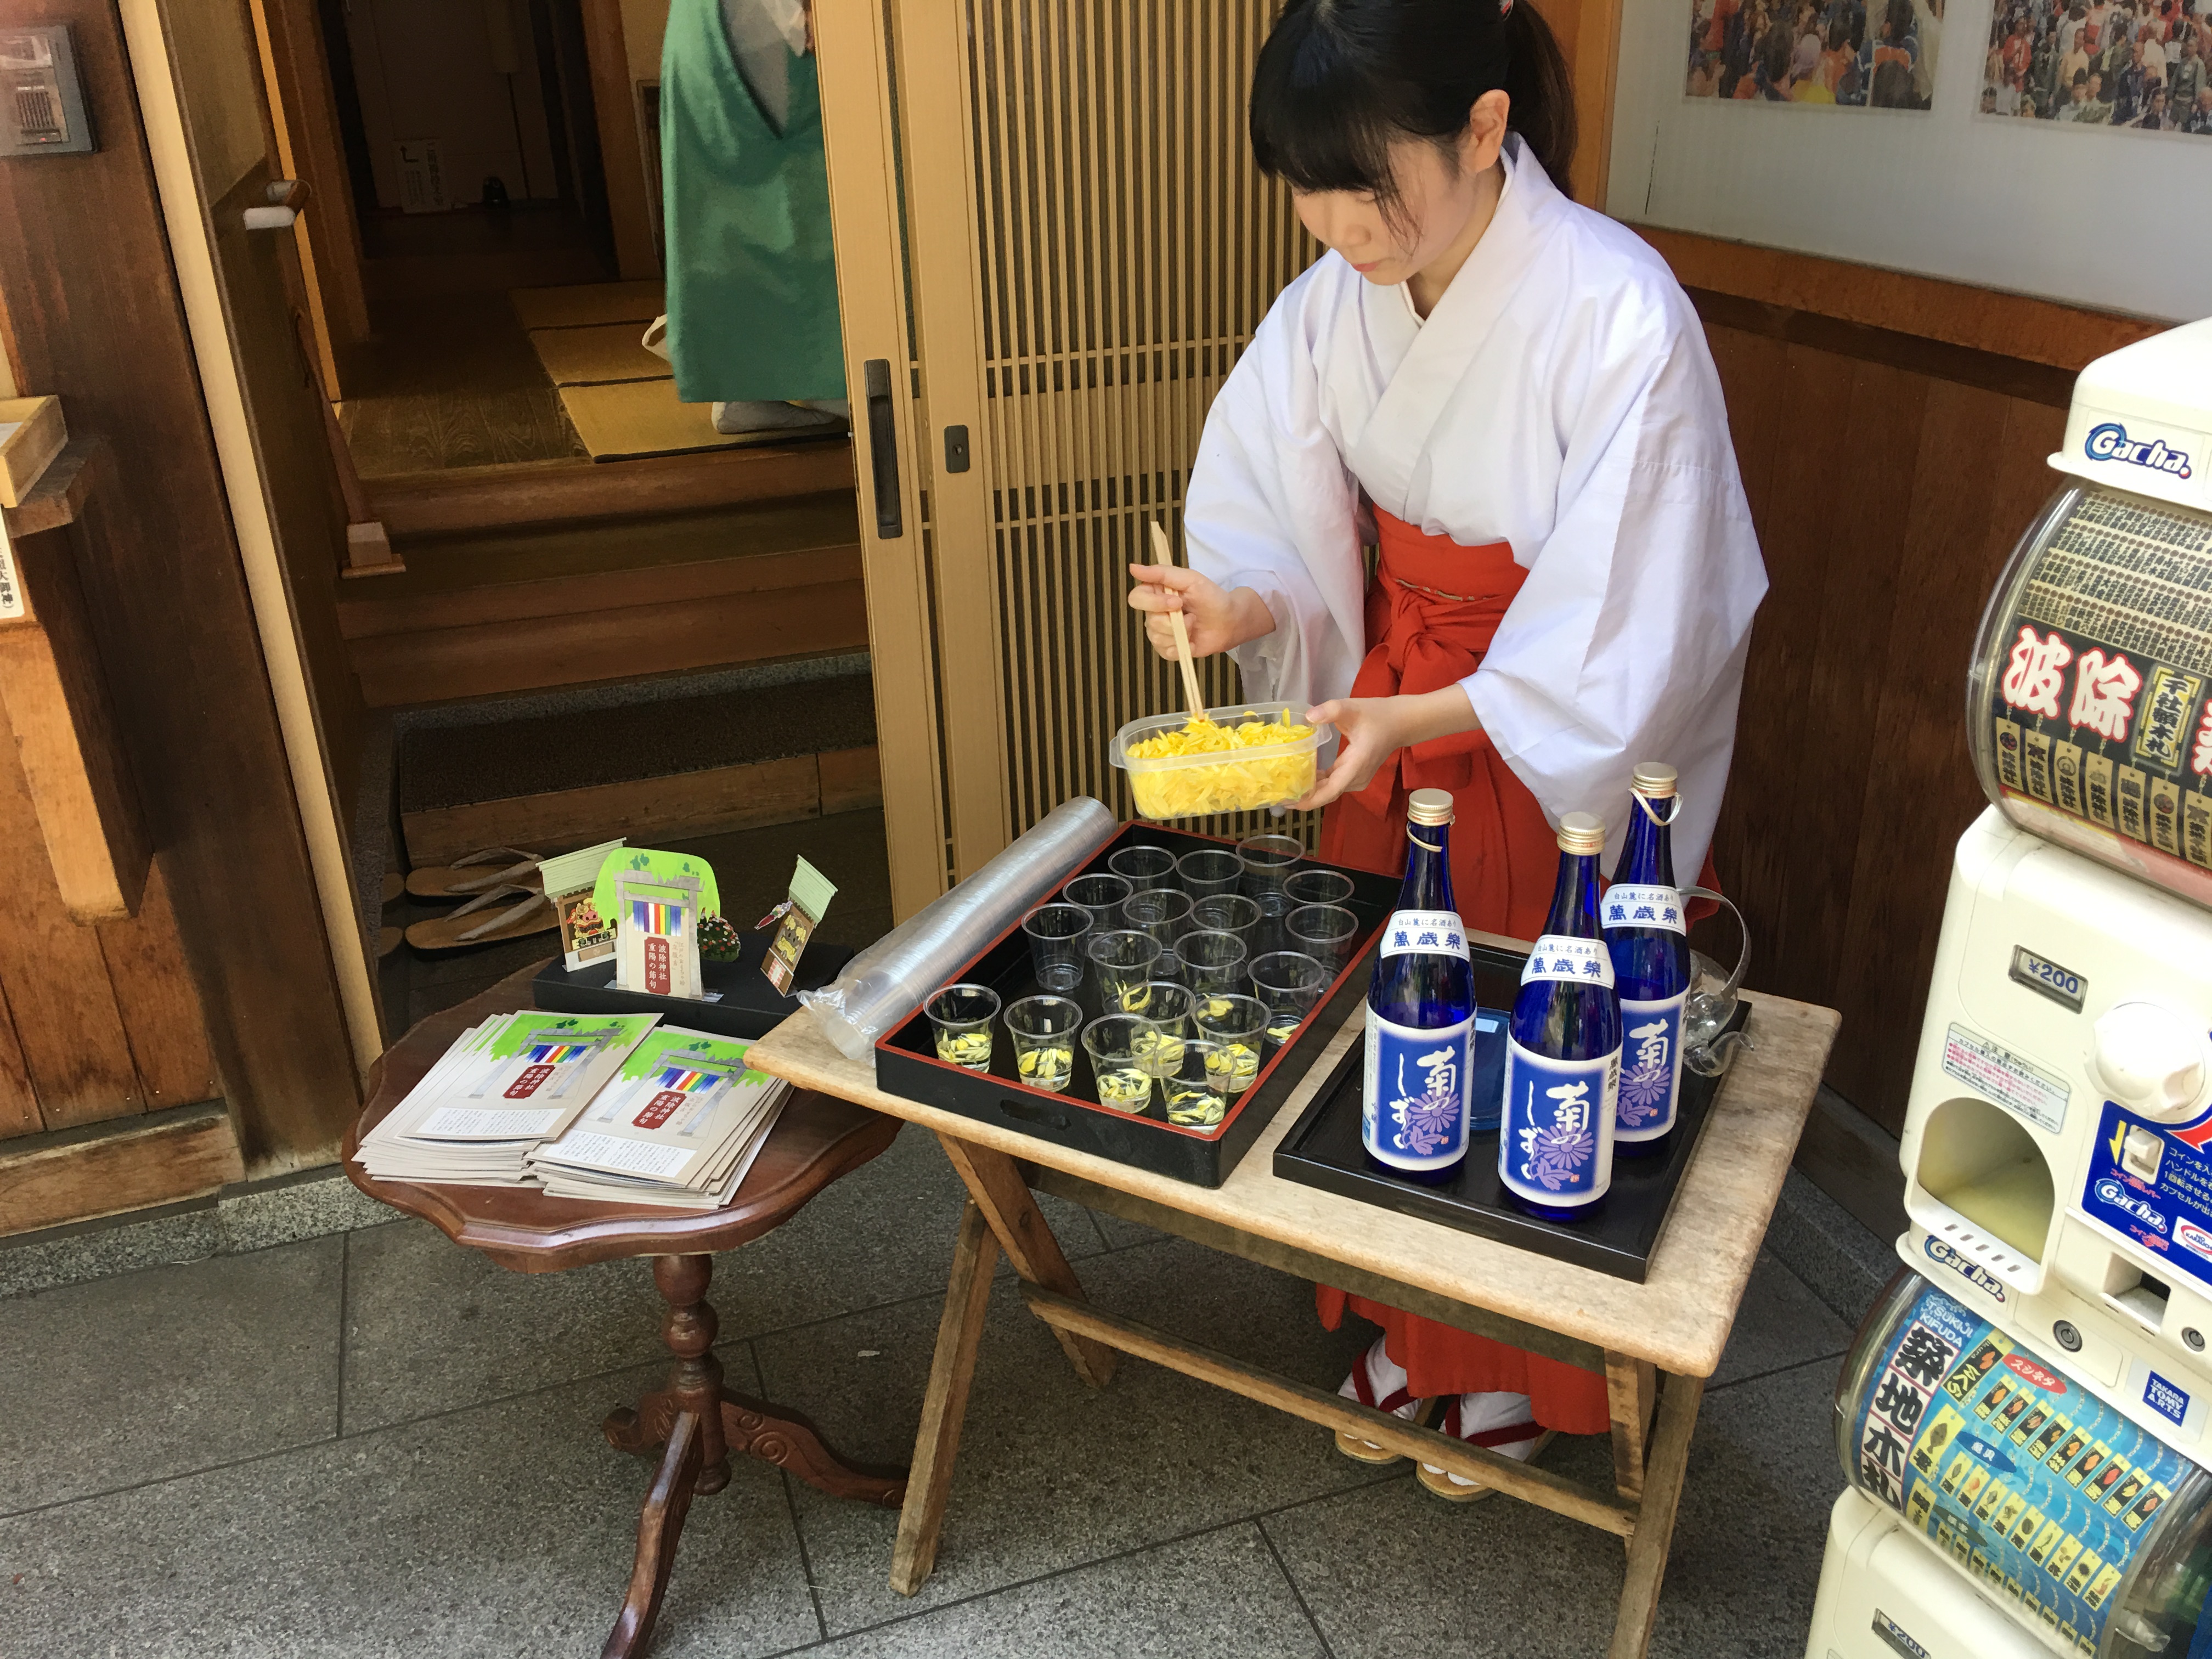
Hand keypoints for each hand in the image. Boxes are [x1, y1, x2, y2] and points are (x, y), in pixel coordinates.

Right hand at [1125, 563, 1272, 660]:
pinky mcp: (1168, 649)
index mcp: (1156, 593)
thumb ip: (1161, 573)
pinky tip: (1192, 640)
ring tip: (1194, 625)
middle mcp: (1153, 613)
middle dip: (1173, 620)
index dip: (1153, 602)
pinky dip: (1181, 646)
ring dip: (1182, 632)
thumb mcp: (1189, 579)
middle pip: (1149, 620)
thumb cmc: (1211, 597)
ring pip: (1157, 637)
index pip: (1136, 598)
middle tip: (1191, 615)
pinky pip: (1165, 652)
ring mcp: (1159, 632)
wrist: (1229, 621)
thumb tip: (1132, 567)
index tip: (1176, 601)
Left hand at [1291, 697, 1410, 810]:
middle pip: (1326, 794)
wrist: (1402, 722)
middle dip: (1302, 796)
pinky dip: (1317, 783)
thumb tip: (1308, 717)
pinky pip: (1333, 783)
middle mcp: (1356, 778)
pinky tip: (1300, 777)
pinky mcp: (1354, 775)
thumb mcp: (1352, 707)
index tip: (1287, 802)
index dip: (1308, 800)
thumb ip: (1330, 710)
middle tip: (1276, 793)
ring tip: (1283, 786)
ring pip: (1329, 790)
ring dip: (1308, 790)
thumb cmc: (1378, 715)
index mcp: (1356, 765)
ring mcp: (1356, 779)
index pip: (1330, 791)